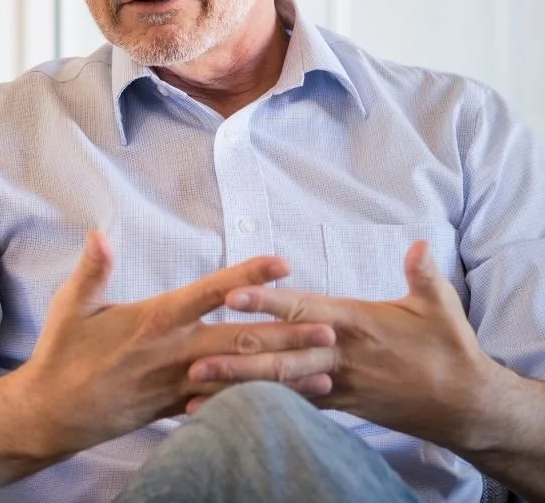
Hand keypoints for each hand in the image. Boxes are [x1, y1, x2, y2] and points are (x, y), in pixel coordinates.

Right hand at [14, 231, 336, 458]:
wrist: (52, 412)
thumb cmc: (61, 354)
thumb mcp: (70, 306)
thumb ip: (93, 269)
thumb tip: (100, 233)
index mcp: (152, 321)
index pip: (208, 293)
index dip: (246, 276)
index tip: (281, 263)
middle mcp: (172, 353)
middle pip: (238, 340)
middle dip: (285, 334)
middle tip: (327, 329)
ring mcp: (177, 384)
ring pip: (239, 378)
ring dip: (283, 374)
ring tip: (324, 370)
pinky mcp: (175, 409)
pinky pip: (223, 405)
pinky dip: (257, 402)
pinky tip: (286, 402)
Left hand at [190, 240, 500, 450]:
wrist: (464, 404)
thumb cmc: (449, 348)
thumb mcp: (440, 307)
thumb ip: (423, 275)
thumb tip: (419, 245)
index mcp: (355, 323)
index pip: (303, 309)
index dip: (267, 301)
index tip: (232, 295)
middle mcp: (339, 355)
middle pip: (281, 355)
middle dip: (237, 358)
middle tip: (194, 360)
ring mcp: (337, 384)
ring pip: (279, 386)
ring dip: (238, 387)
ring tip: (197, 389)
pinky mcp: (339, 404)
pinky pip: (293, 407)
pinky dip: (261, 408)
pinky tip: (226, 412)